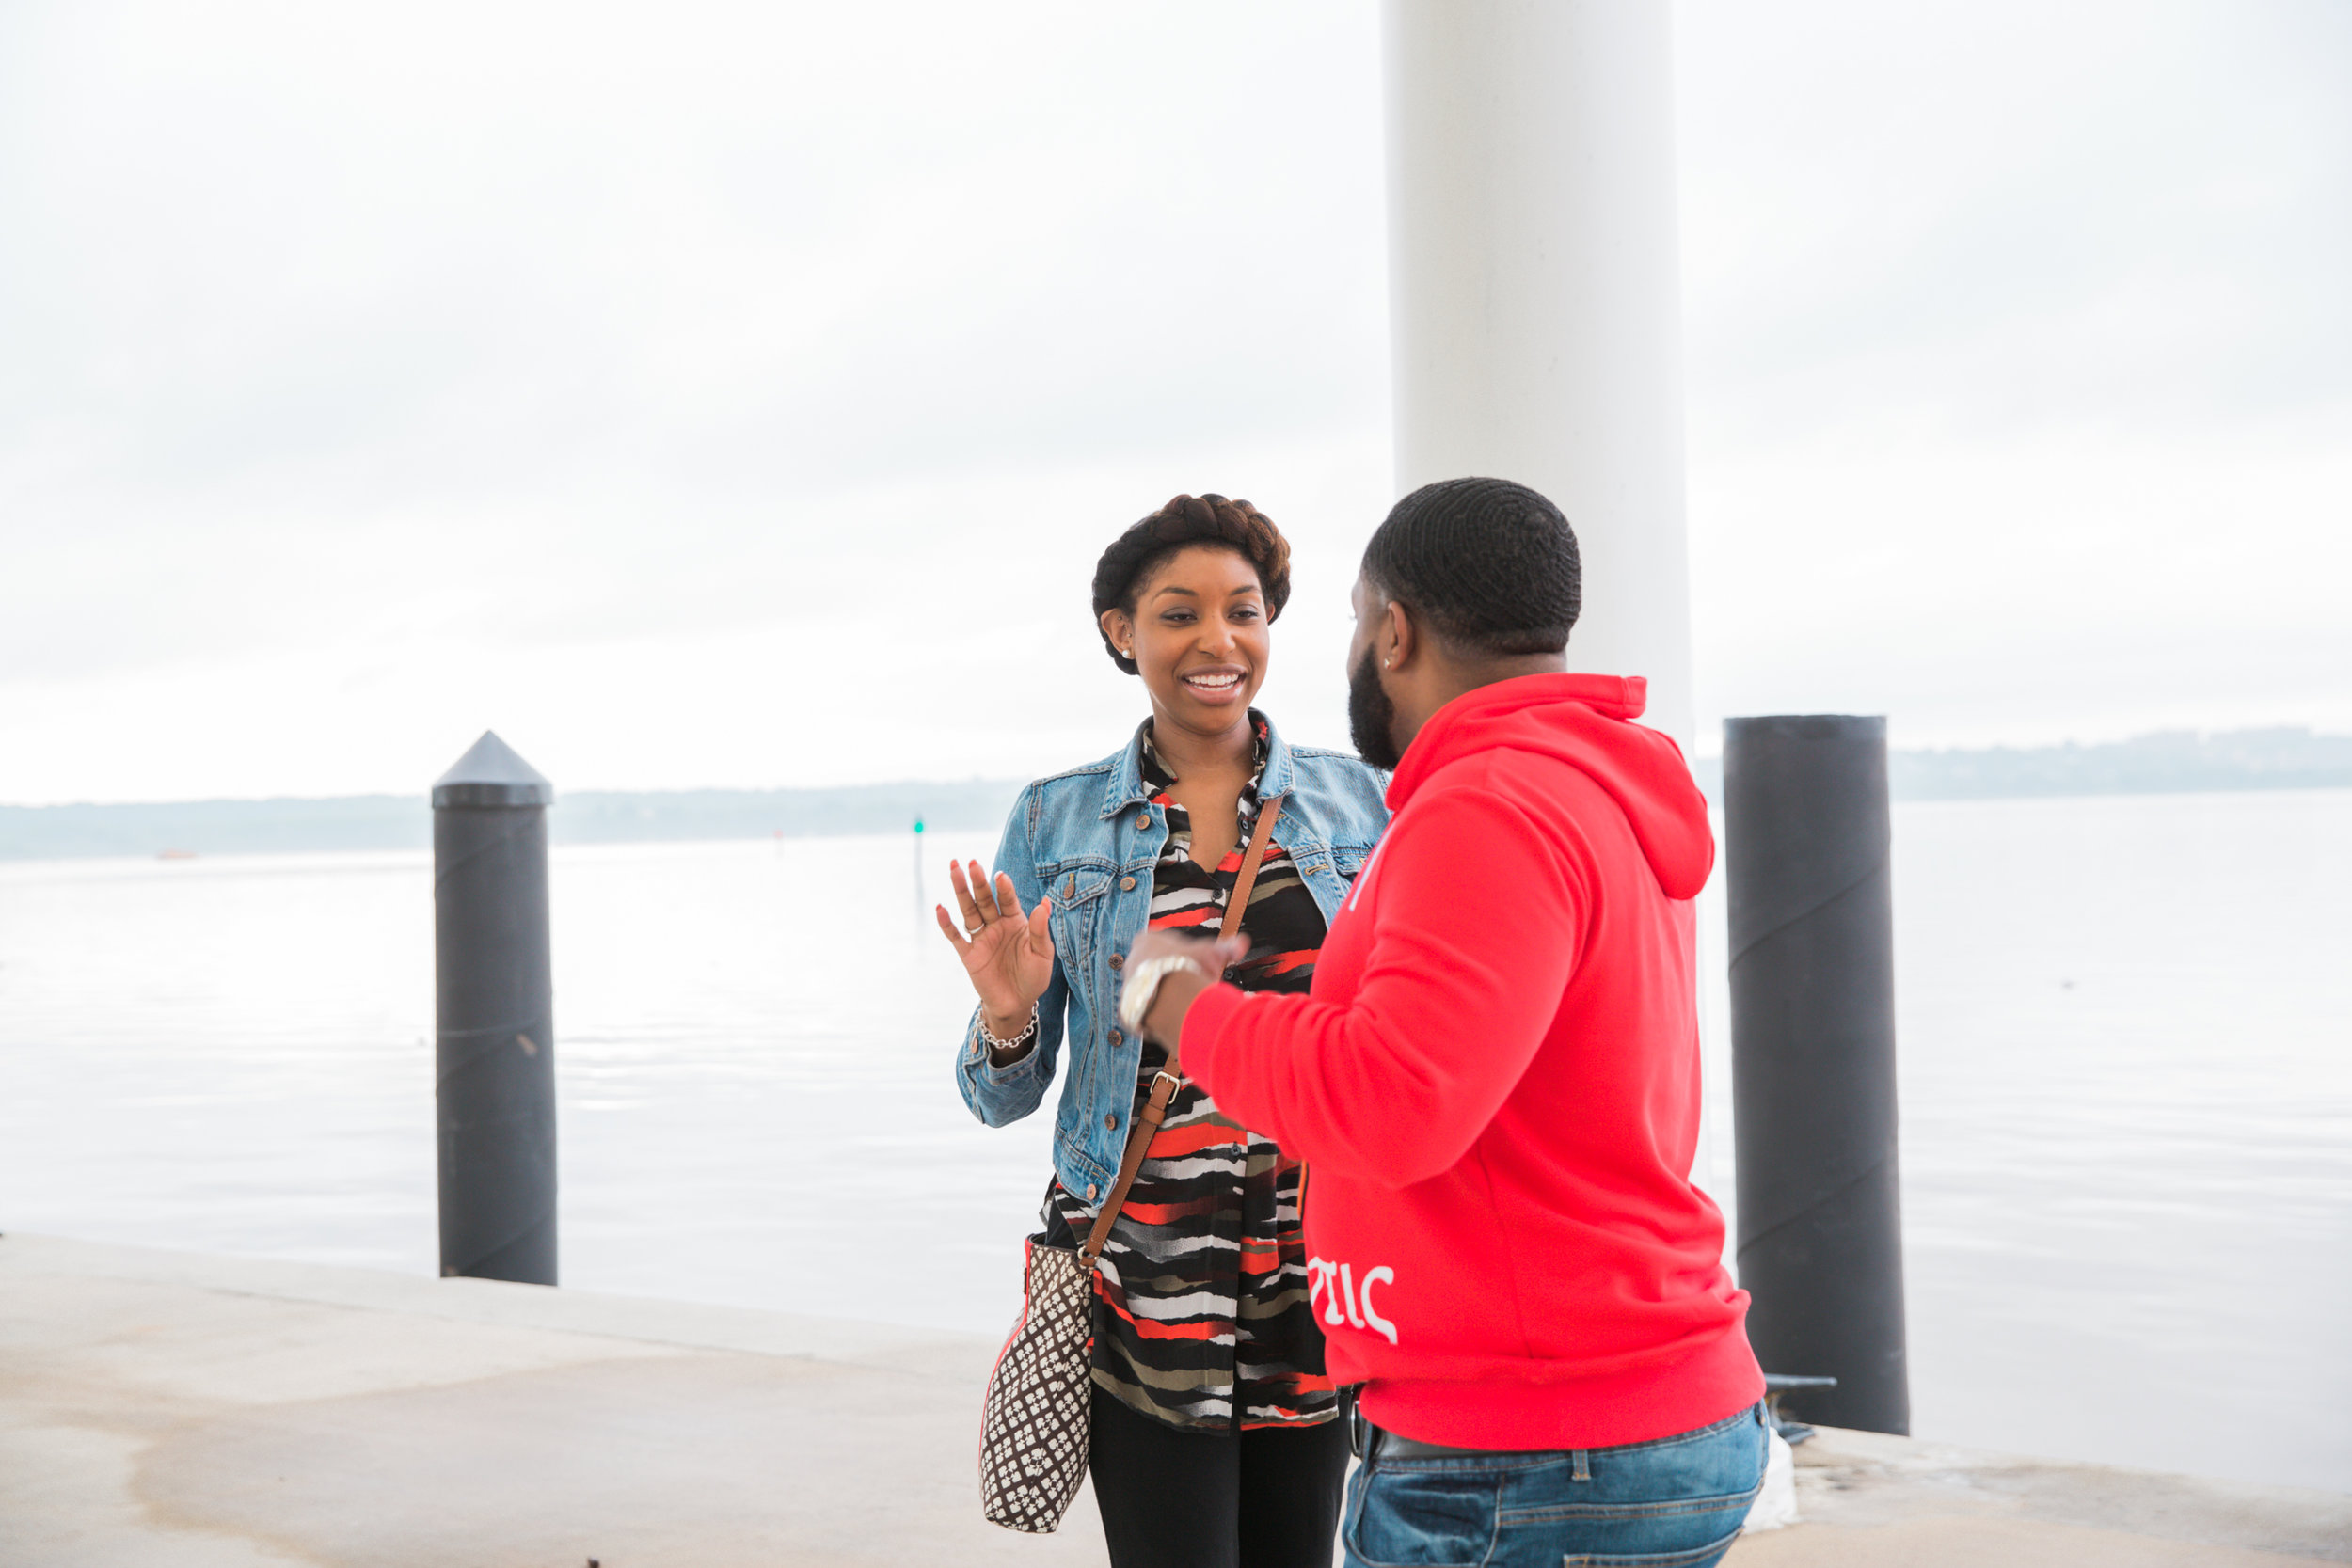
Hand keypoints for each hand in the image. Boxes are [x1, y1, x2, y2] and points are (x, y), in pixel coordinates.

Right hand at [936, 860, 1055, 1046]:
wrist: (1017, 1004)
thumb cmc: (1033, 977)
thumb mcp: (1042, 954)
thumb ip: (1041, 930)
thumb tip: (1046, 902)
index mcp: (1016, 922)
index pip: (1008, 900)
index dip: (1004, 888)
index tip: (1000, 875)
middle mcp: (997, 925)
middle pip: (985, 899)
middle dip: (978, 881)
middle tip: (971, 862)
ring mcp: (981, 939)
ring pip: (969, 911)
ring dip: (961, 892)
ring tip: (954, 870)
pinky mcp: (969, 955)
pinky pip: (955, 937)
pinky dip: (947, 924)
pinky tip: (940, 908)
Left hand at [1125, 928, 1250, 1059]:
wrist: (1169, 998)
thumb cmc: (1187, 970)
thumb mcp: (1211, 953)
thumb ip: (1226, 948)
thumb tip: (1241, 943)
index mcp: (1147, 940)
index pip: (1162, 941)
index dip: (1182, 952)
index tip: (1194, 961)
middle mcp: (1133, 960)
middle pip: (1155, 965)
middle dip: (1173, 973)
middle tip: (1191, 982)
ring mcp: (1127, 984)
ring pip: (1148, 987)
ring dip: (1164, 992)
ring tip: (1184, 1001)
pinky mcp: (1127, 1007)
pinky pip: (1144, 1008)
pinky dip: (1157, 1011)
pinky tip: (1172, 1014)